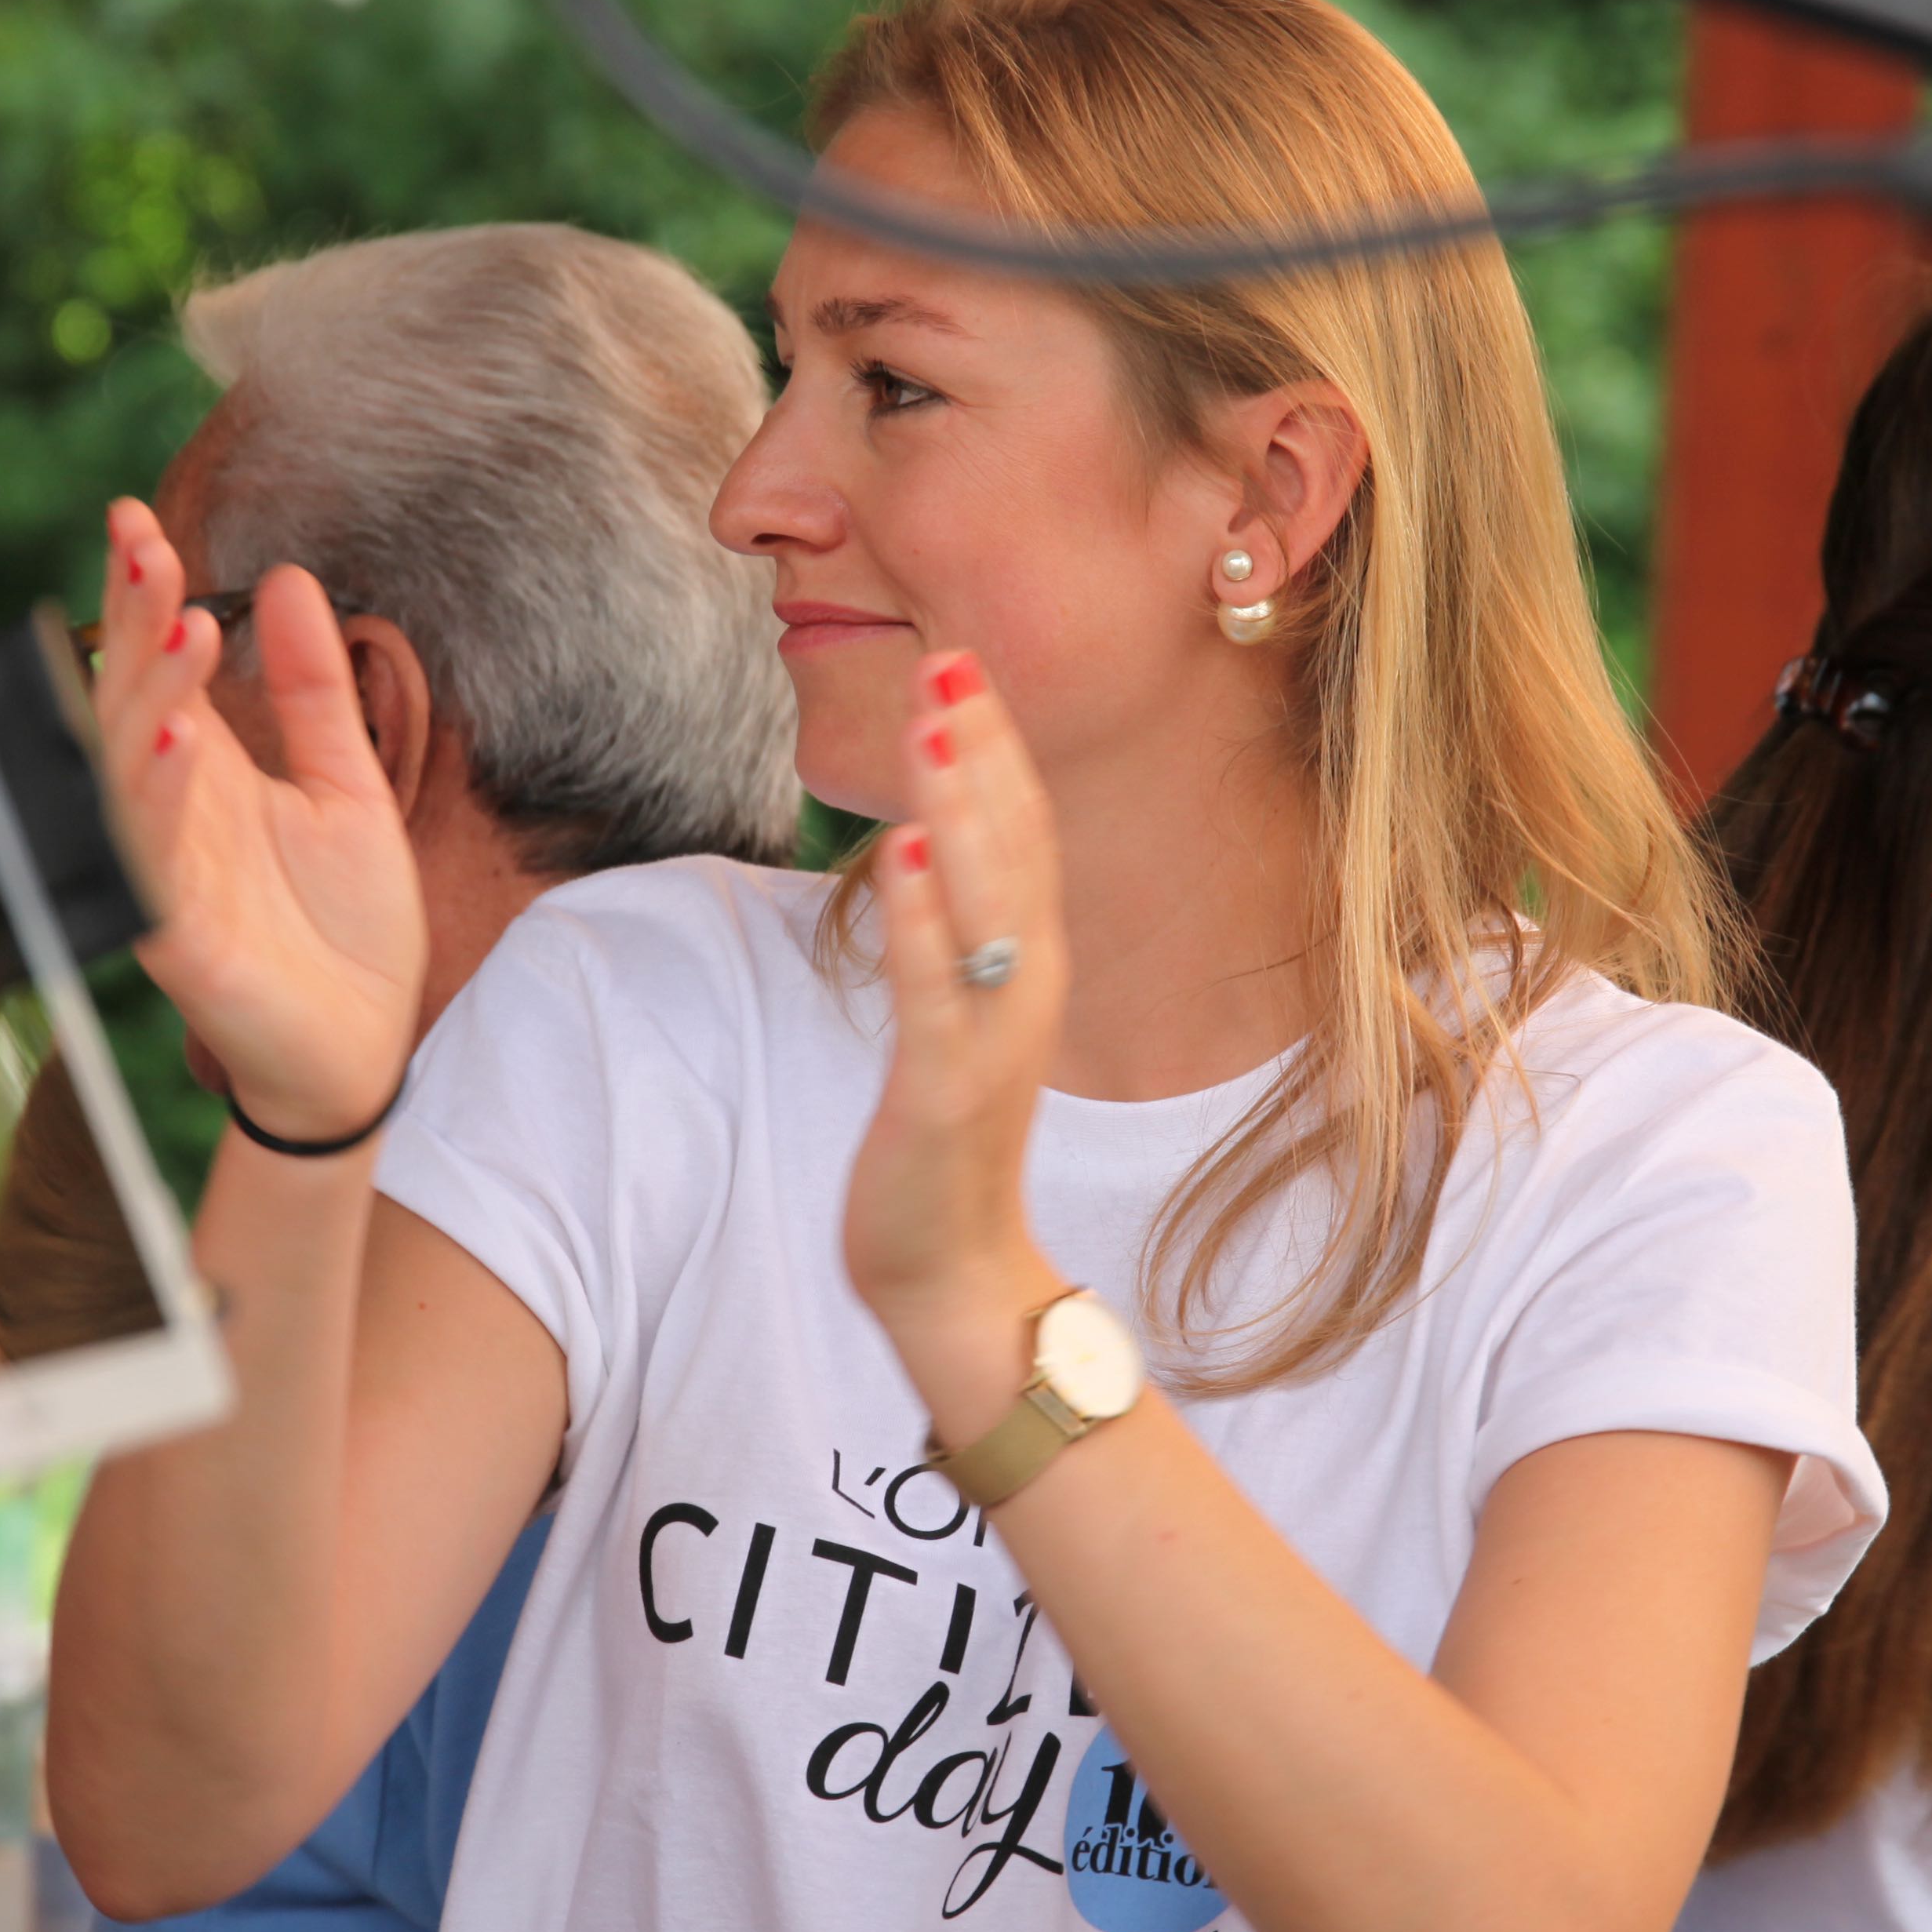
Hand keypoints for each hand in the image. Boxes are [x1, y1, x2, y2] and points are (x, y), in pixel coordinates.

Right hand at [84, 502, 426, 1145]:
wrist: (365, 1049)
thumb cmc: (347, 929)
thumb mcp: (348, 788)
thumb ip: (317, 693)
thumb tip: (289, 580)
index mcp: (205, 774)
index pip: (158, 667)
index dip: (141, 597)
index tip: (136, 518)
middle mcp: (169, 814)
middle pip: (129, 702)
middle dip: (135, 625)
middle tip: (148, 547)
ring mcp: (162, 873)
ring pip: (127, 768)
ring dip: (150, 694)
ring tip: (184, 625)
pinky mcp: (172, 935)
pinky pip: (149, 854)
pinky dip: (160, 792)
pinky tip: (181, 735)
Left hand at [844, 656, 1068, 1425]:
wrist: (951, 1274)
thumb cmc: (940, 1141)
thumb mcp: (952, 1014)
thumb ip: (954, 934)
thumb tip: (929, 847)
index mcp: (1026, 967)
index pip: (1020, 836)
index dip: (996, 748)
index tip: (962, 662)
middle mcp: (1026, 992)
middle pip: (1015, 852)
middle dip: (985, 754)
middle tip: (954, 658)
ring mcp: (994, 1044)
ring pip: (989, 911)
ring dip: (965, 818)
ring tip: (938, 731)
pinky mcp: (948, 1097)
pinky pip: (938, 1001)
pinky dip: (925, 930)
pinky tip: (905, 864)